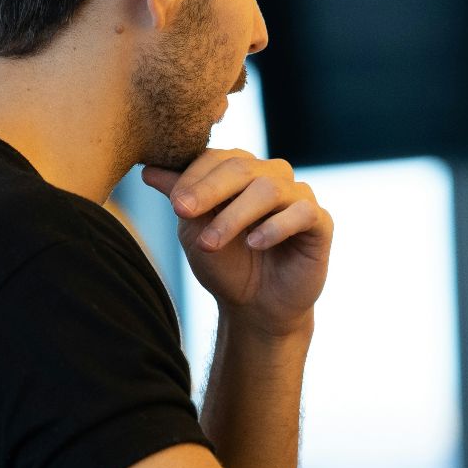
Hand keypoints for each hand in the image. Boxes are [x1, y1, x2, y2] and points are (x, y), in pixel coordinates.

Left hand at [140, 149, 331, 336]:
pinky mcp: (320, 222)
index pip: (217, 159)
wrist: (256, 308)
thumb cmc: (225, 264)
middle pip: (241, 169)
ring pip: (269, 189)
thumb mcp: (195, 230)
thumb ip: (180, 197)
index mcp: (241, 171)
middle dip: (209, 191)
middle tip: (183, 212)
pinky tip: (255, 243)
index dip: (194, 177)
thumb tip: (147, 168)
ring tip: (212, 242)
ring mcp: (298, 197)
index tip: (174, 204)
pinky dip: (276, 226)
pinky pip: (302, 212)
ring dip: (236, 215)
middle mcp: (271, 176)